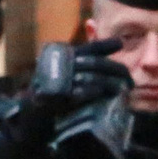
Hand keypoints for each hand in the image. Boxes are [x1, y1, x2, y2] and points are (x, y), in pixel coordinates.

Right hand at [13, 39, 129, 132]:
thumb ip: (79, 68)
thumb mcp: (62, 75)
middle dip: (115, 70)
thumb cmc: (47, 94)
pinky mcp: (59, 97)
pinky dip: (94, 92)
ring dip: (110, 83)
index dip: (104, 45)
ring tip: (122, 89)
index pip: (86, 49)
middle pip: (94, 63)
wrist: (28, 115)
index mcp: (61, 57)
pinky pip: (81, 92)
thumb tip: (102, 65)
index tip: (120, 43)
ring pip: (91, 77)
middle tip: (129, 80)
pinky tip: (104, 94)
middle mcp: (60, 65)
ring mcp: (59, 80)